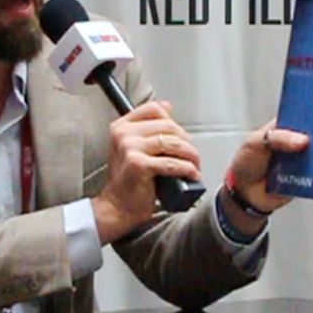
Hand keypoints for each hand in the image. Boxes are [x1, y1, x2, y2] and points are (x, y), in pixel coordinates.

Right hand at [92, 100, 201, 243]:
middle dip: (187, 141)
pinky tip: (191, 174)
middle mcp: (123, 134)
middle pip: (168, 126)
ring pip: (173, 143)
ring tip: (194, 165)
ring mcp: (129, 148)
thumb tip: (167, 106)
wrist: (117, 206)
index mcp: (121, 126)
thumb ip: (149, 126)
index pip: (154, 109)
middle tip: (192, 155)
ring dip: (191, 155)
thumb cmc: (128, 180)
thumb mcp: (134, 147)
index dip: (173, 121)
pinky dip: (186, 168)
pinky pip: (172, 162)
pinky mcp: (138, 164)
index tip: (180, 135)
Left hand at [216, 119, 309, 236]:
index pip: (299, 115)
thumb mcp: (255, 143)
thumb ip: (277, 138)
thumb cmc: (246, 163)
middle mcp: (293, 141)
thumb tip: (303, 140)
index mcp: (281, 127)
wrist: (244, 194)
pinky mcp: (304, 176)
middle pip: (312, 134)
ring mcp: (300, 158)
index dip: (309, 113)